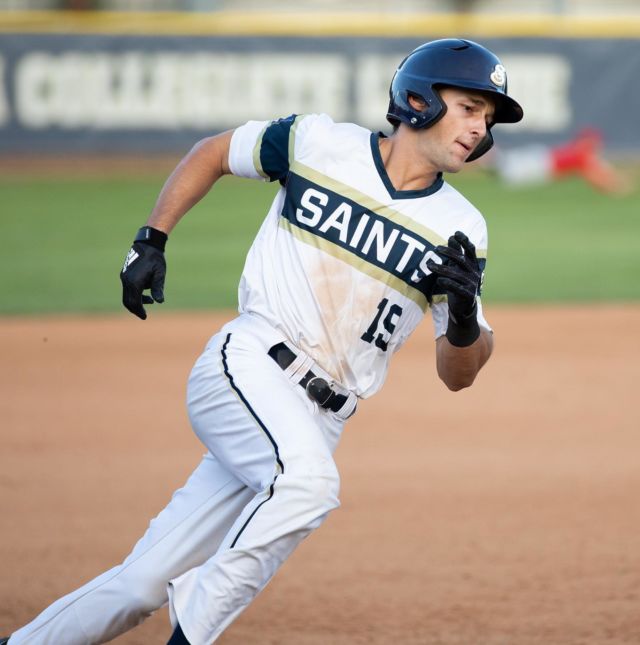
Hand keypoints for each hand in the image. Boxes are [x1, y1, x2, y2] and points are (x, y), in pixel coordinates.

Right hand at [120, 226, 167, 319]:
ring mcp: (124, 277)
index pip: (135, 302)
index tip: (145, 317)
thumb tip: (159, 301)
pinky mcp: (125, 274)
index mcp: (134, 282)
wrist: (148, 244)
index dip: (139, 311)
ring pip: (126, 295)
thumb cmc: (156, 259)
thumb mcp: (159, 274)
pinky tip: (145, 293)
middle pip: (127, 301)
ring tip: (150, 300)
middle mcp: (126, 280)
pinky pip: (127, 289)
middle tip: (144, 315)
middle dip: (135, 309)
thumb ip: (158, 288)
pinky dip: (134, 294)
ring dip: (136, 301)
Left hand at [427, 231, 481, 346]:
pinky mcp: (468, 295)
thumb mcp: (456, 268)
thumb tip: (451, 237)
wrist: (463, 308)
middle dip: (449, 252)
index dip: (464, 241)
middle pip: (462, 260)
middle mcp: (474, 273)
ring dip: (442, 268)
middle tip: (436, 248)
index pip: (471, 250)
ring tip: (429, 265)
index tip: (455, 233)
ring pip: (456, 274)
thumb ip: (455, 254)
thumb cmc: (458, 284)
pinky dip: (447, 283)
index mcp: (473, 265)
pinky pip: (457, 287)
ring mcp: (472, 284)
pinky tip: (439, 280)